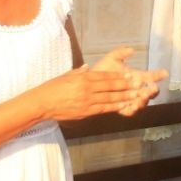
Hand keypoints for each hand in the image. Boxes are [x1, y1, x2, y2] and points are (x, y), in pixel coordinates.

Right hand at [37, 66, 159, 120]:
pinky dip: (115, 106)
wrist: (41, 104)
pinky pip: (104, 109)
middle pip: (110, 87)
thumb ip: (79, 73)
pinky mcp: (85, 112)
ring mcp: (86, 101)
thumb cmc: (52, 88)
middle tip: (139, 84)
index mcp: (82, 78)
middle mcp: (86, 89)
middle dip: (126, 85)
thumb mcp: (66, 76)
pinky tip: (124, 105)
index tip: (129, 75)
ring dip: (124, 96)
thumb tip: (89, 68)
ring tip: (136, 95)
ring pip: (110, 98)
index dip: (118, 76)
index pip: (104, 76)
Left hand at [90, 47, 166, 114]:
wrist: (88, 83)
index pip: (151, 76)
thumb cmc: (102, 70)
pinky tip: (131, 106)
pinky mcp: (122, 108)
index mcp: (137, 77)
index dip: (158, 75)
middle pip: (150, 92)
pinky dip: (132, 109)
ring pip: (142, 102)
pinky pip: (130, 111)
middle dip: (152, 90)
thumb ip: (121, 53)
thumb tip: (132, 49)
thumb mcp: (111, 59)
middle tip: (152, 88)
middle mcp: (137, 89)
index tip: (164, 72)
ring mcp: (131, 99)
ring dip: (143, 100)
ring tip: (142, 97)